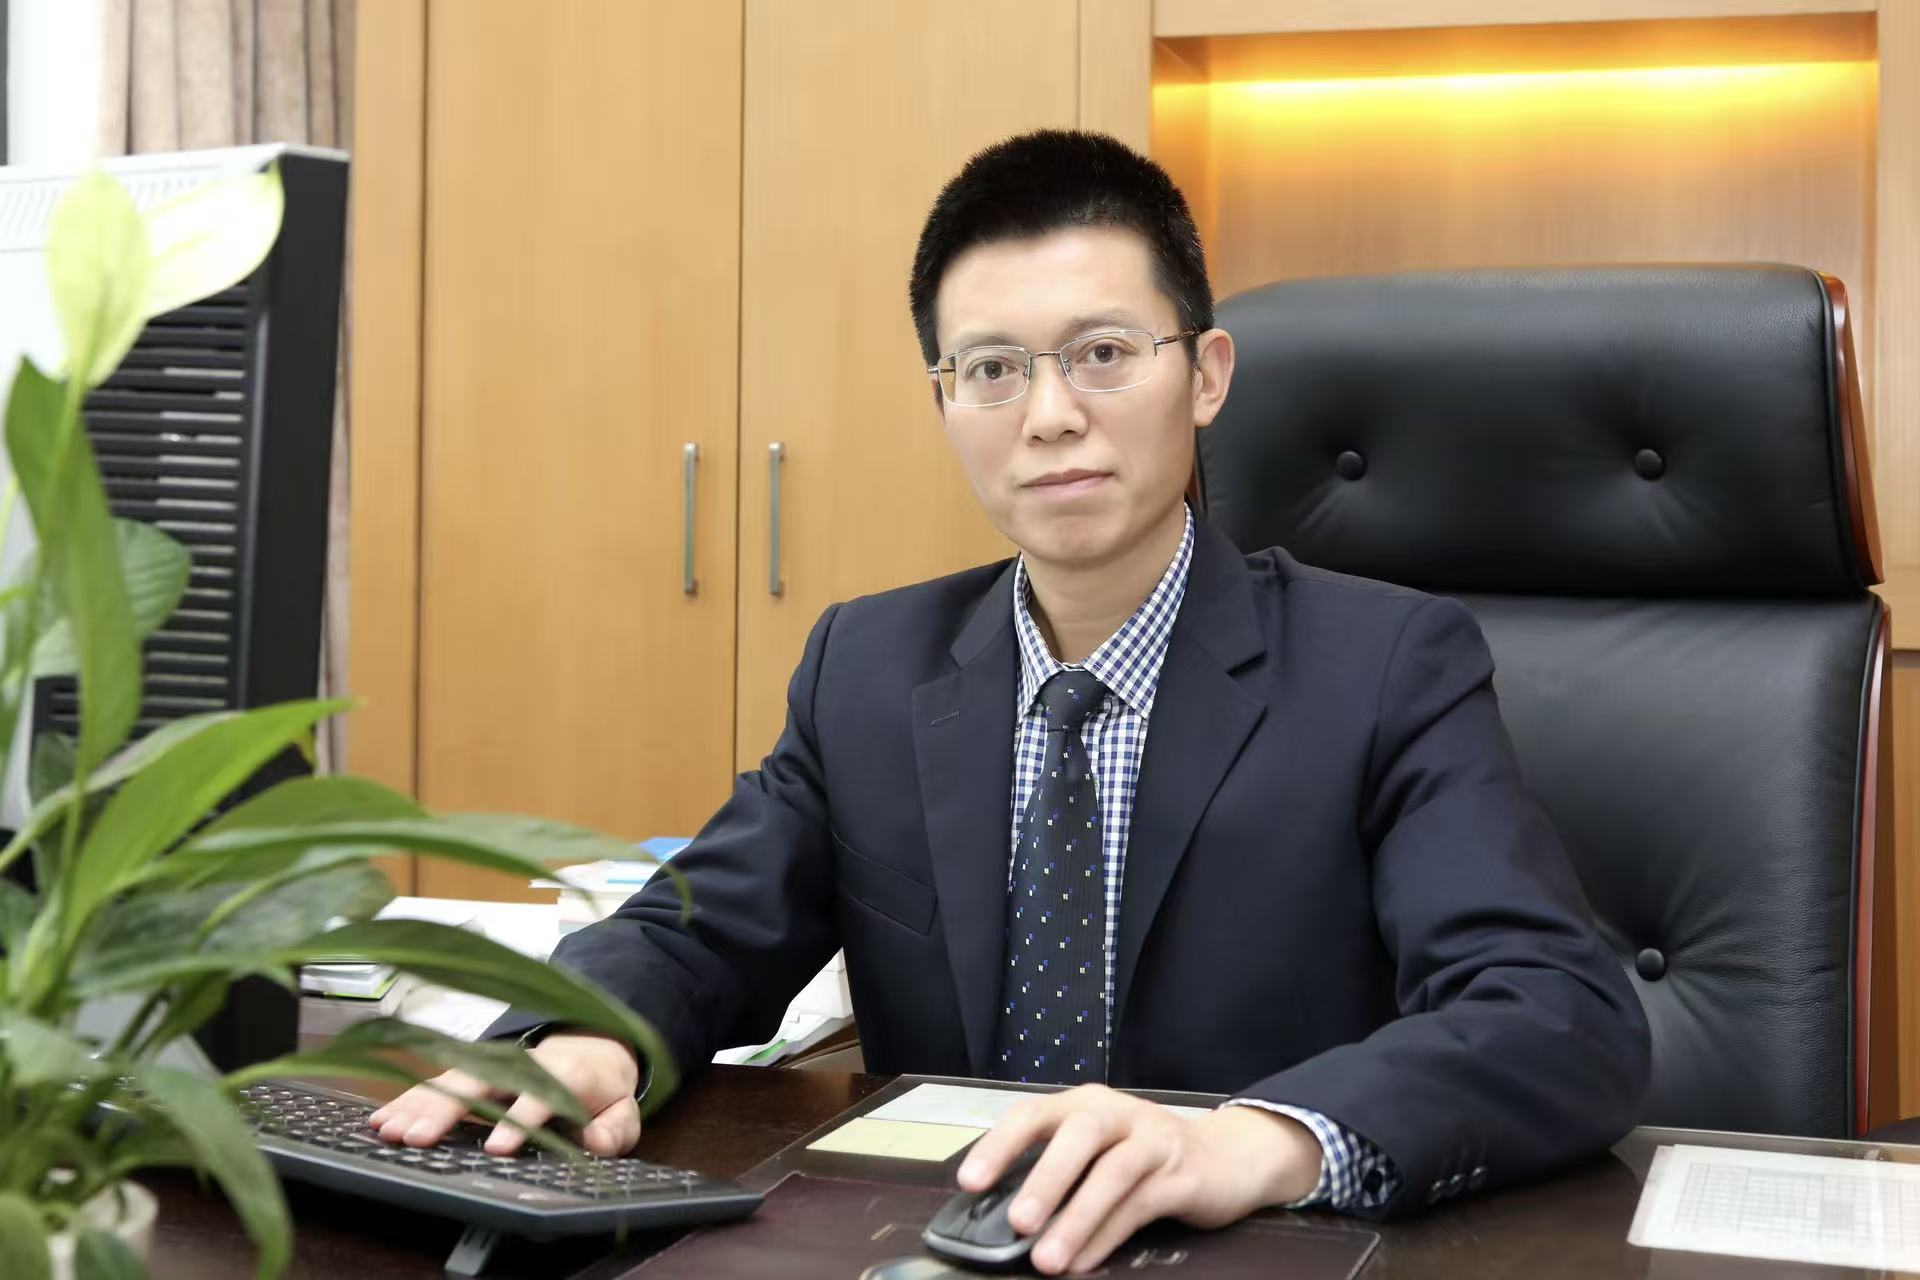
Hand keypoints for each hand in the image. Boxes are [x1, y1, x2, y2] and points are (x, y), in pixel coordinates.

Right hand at [367, 1031, 642, 1155]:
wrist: (591, 1047)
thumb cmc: (602, 1089)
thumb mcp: (622, 1110)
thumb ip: (614, 1129)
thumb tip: (593, 1142)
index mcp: (564, 1075)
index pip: (538, 1099)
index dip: (519, 1122)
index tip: (496, 1148)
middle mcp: (522, 1064)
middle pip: (481, 1084)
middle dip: (447, 1110)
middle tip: (419, 1139)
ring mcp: (494, 1064)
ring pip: (452, 1080)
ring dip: (418, 1104)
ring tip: (388, 1130)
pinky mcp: (474, 1070)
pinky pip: (438, 1082)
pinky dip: (408, 1099)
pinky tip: (382, 1118)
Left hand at [955, 1084, 1323, 1275]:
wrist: (1227, 1157)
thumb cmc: (1145, 1156)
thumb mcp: (1098, 1151)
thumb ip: (1058, 1172)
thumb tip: (1006, 1219)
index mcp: (1085, 1104)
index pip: (1034, 1113)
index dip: (1000, 1145)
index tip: (969, 1181)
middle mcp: (1118, 1113)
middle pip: (1079, 1134)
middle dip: (1045, 1178)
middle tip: (1018, 1223)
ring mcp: (1153, 1140)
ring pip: (1112, 1173)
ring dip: (1077, 1218)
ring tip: (1048, 1259)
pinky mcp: (1181, 1174)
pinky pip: (1140, 1205)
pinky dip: (1108, 1236)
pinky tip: (1083, 1261)